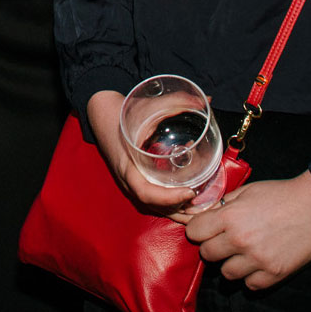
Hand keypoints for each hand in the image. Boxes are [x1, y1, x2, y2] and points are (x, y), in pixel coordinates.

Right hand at [83, 90, 198, 215]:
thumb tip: (206, 101)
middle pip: (154, 205)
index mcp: (127, 166)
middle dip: (180, 210)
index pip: (145, 192)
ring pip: (155, 206)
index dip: (168, 198)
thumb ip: (176, 102)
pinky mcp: (137, 183)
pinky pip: (154, 201)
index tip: (189, 192)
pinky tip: (189, 201)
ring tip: (202, 209)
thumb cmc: (123, 113)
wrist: (103, 116)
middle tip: (205, 204)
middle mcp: (128, 180)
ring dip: (178, 211)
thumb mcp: (147, 107)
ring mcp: (131, 184)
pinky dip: (171, 205)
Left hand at [182, 173, 310, 289]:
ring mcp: (257, 260)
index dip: (199, 230)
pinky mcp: (273, 274)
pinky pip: (249, 285)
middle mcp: (240, 241)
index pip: (194, 233)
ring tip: (246, 252)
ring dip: (232, 263)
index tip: (207, 229)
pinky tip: (260, 262)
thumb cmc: (282, 195)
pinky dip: (252, 276)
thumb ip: (223, 205)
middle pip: (207, 254)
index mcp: (230, 217)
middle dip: (214, 246)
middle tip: (228, 240)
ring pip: (226, 274)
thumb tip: (203, 215)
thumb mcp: (247, 191)